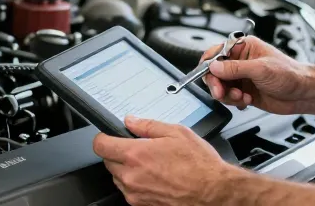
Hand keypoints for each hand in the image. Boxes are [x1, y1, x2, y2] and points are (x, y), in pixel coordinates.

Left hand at [92, 116, 239, 205]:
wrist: (215, 194)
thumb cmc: (200, 166)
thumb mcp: (177, 133)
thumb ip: (148, 126)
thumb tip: (131, 121)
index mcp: (136, 155)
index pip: (100, 145)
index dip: (104, 138)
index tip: (110, 136)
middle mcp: (131, 177)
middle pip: (108, 162)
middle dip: (118, 153)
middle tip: (137, 149)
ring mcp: (136, 194)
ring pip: (118, 178)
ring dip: (127, 170)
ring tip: (150, 165)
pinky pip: (130, 192)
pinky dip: (136, 184)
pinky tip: (155, 178)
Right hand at [200, 35, 314, 114]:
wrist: (304, 94)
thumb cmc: (290, 75)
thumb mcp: (260, 69)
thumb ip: (235, 68)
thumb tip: (214, 66)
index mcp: (244, 48)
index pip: (217, 53)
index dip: (209, 64)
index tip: (208, 75)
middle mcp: (240, 61)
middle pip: (215, 72)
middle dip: (217, 83)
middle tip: (221, 92)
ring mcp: (242, 77)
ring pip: (220, 86)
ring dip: (227, 94)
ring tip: (240, 97)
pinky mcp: (244, 91)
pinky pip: (229, 97)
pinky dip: (234, 101)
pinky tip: (246, 100)